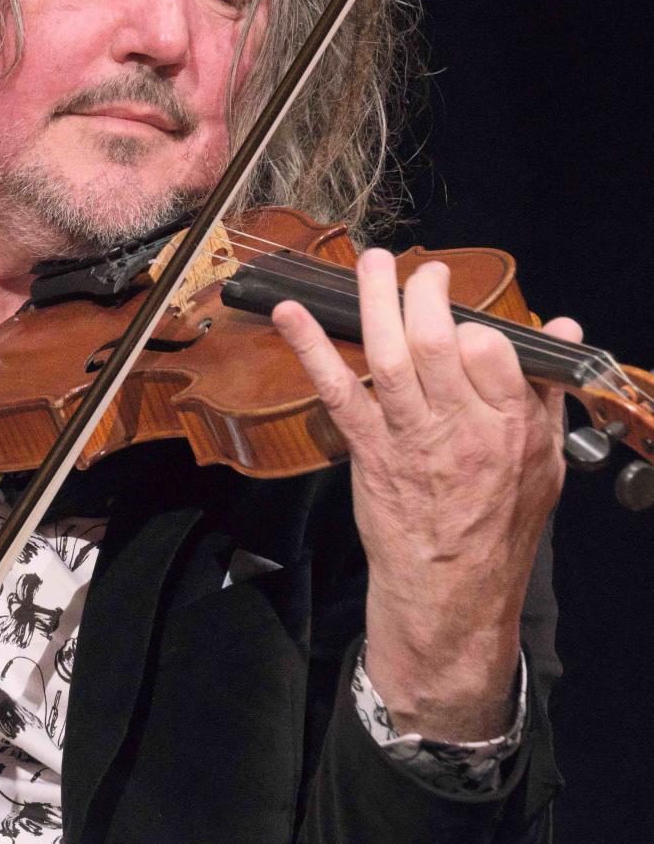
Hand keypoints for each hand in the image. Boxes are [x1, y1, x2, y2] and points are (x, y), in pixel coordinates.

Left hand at [273, 247, 580, 740]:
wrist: (451, 593)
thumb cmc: (498, 525)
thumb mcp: (546, 460)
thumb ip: (547, 388)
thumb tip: (562, 325)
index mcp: (509, 425)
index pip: (492, 350)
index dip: (474, 324)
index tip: (462, 315)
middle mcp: (459, 427)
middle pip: (437, 342)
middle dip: (423, 293)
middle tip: (420, 270)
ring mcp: (409, 437)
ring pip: (390, 356)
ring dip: (373, 300)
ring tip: (372, 262)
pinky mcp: (368, 449)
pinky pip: (338, 390)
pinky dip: (312, 349)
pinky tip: (292, 314)